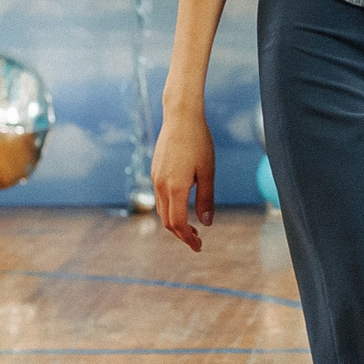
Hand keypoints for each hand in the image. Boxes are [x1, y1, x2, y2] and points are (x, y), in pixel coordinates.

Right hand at [151, 112, 215, 251]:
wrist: (180, 116)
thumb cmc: (198, 141)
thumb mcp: (208, 172)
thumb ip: (206, 198)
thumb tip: (206, 223)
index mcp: (175, 187)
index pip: (177, 223)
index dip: (187, 238)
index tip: (199, 246)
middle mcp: (161, 185)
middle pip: (167, 221)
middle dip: (181, 234)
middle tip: (197, 241)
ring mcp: (156, 178)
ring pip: (162, 209)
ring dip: (175, 222)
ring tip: (192, 226)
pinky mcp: (155, 171)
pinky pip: (160, 197)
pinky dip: (171, 208)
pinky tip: (183, 205)